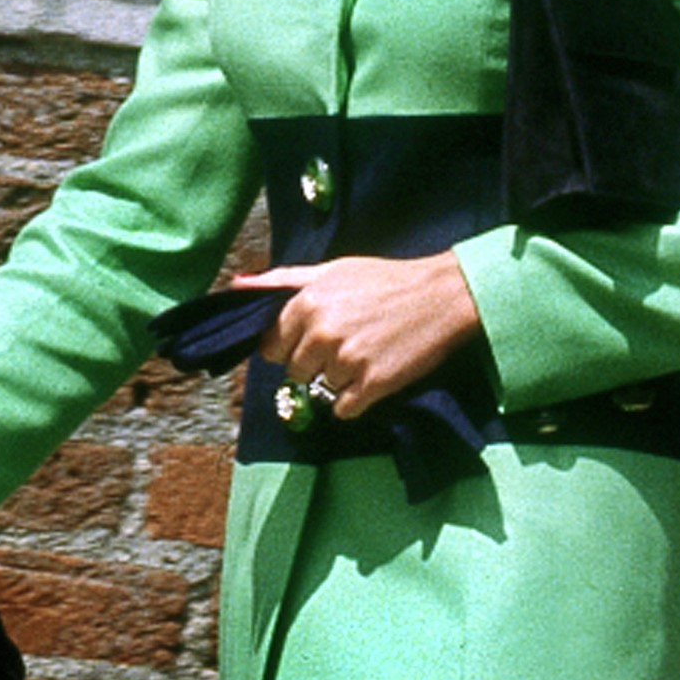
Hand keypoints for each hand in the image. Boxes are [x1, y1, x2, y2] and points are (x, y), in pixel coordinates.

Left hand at [251, 252, 480, 420]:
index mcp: (305, 304)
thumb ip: (281, 280)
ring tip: (363, 353)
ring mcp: (347, 361)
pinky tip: (371, 375)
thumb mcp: (330, 271)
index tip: (310, 339)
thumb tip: (238, 285)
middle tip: (343, 344)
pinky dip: (354, 399)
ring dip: (337, 379)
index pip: (270, 346)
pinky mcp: (373, 384)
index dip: (288, 346)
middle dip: (312, 362)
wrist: (441, 296)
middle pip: (293, 371)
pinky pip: (343, 409)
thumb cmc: (383, 280)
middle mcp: (321, 333)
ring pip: (319, 389)